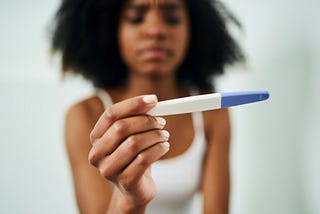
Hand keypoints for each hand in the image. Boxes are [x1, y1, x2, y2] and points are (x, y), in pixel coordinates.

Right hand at [89, 95, 169, 210]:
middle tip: (161, 122)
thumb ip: (136, 118)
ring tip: (164, 136)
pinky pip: (144, 159)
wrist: (135, 188)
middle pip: (121, 127)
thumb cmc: (133, 157)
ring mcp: (108, 170)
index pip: (111, 114)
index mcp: (96, 137)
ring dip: (155, 136)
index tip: (153, 99)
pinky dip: (159, 149)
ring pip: (134, 143)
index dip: (133, 104)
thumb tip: (151, 101)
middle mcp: (97, 154)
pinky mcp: (124, 181)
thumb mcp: (131, 136)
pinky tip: (164, 147)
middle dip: (146, 121)